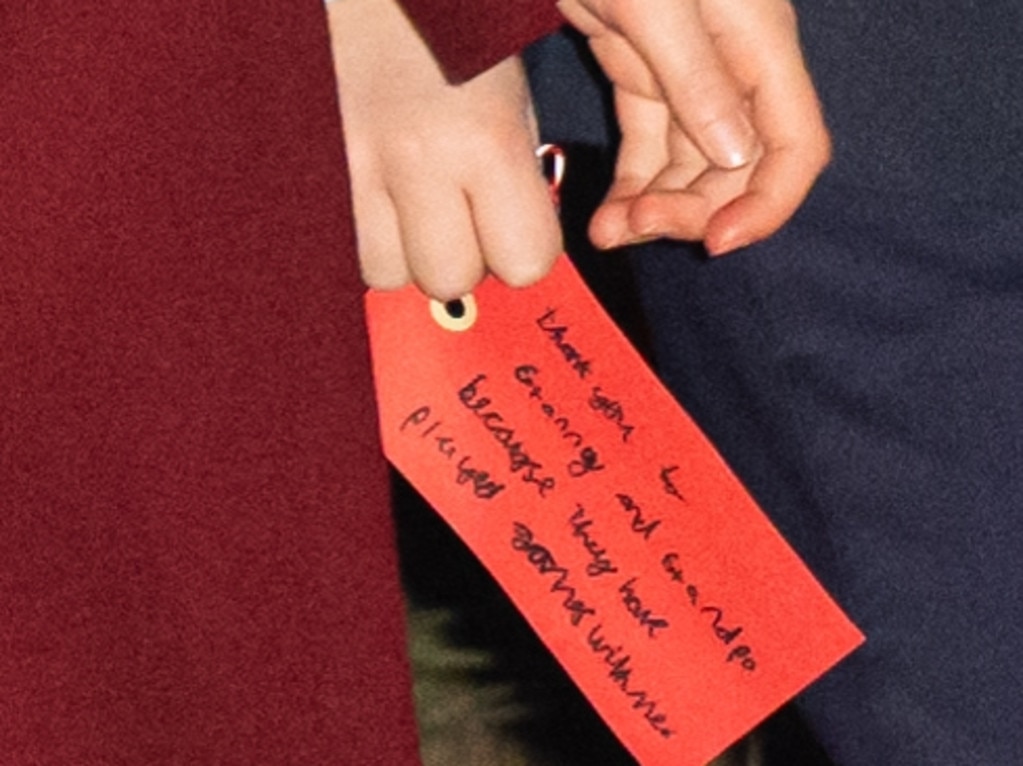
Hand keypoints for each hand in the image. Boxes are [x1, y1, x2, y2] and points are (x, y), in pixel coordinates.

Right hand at [328, 0, 561, 299]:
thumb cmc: (447, 20)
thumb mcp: (509, 92)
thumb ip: (517, 173)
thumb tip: (517, 242)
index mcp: (482, 137)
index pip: (525, 263)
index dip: (525, 249)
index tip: (515, 223)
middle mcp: (415, 159)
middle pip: (450, 281)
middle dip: (461, 256)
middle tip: (457, 208)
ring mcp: (351, 165)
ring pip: (386, 275)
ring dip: (403, 251)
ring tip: (406, 198)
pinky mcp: (306, 165)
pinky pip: (337, 246)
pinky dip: (359, 234)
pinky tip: (369, 193)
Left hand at [557, 0, 829, 254]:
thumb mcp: (655, 2)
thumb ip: (697, 77)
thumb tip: (735, 156)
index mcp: (758, 46)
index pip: (796, 145)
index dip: (769, 204)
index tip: (720, 240)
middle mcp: (733, 69)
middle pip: (739, 169)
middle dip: (696, 211)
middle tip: (637, 227)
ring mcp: (688, 76)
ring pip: (691, 168)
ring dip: (657, 208)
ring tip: (611, 230)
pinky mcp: (644, 76)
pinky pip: (651, 148)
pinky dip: (632, 185)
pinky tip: (607, 217)